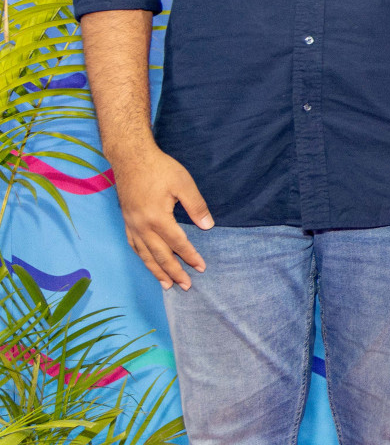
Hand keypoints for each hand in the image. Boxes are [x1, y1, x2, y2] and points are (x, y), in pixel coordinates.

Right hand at [114, 149, 212, 290]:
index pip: (178, 244)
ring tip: (167, 285)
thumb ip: (196, 206)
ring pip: (144, 254)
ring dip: (156, 270)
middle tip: (186, 286)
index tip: (201, 268)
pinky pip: (134, 245)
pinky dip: (142, 257)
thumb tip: (208, 226)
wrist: (130, 158)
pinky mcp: (126, 220)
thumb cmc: (159, 168)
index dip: (190, 257)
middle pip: (160, 255)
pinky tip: (148, 262)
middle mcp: (142, 226)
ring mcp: (131, 225)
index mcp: (157, 218)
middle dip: (174, 272)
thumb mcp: (183, 184)